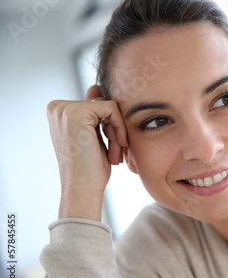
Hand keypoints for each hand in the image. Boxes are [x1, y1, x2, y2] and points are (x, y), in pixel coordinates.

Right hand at [46, 85, 127, 220]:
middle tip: (116, 154)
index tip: (111, 149)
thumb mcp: (94, 137)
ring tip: (115, 154)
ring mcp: (64, 108)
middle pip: (104, 104)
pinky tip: (116, 148)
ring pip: (110, 106)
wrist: (83, 190)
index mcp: (59, 111)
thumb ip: (93, 113)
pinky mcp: (77, 112)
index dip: (109, 126)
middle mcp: (57, 107)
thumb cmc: (90, 170)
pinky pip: (112, 108)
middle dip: (115, 130)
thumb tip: (94, 87)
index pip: (97, 105)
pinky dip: (119, 129)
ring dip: (118, 132)